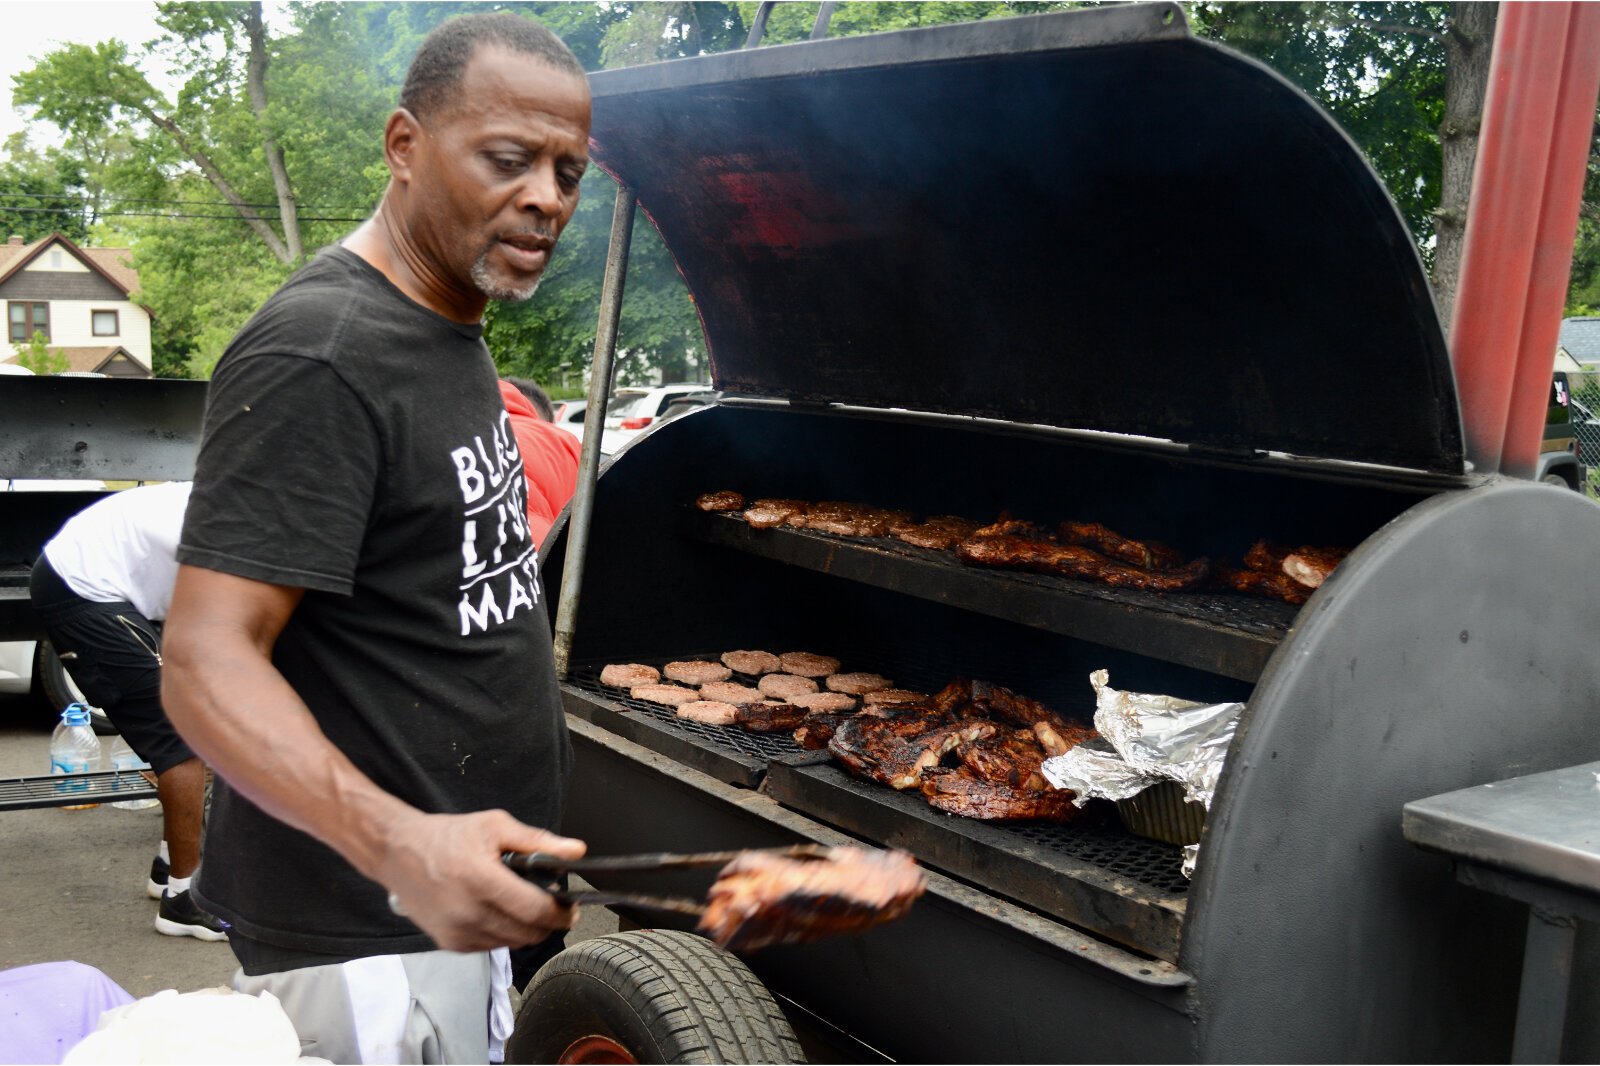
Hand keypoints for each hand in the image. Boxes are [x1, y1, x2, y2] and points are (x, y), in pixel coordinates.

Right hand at [373, 808, 586, 951]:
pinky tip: (498, 912)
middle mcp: (468, 912)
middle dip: (547, 922)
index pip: (535, 910)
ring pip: (512, 943)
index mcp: (481, 879)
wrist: (397, 853)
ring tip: (522, 904)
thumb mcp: (494, 826)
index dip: (560, 913)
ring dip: (526, 929)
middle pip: (528, 933)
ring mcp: (457, 932)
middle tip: (550, 905)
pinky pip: (491, 947)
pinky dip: (503, 934)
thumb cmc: (447, 836)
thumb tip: (577, 851)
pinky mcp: (450, 944)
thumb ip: (537, 841)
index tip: (572, 908)